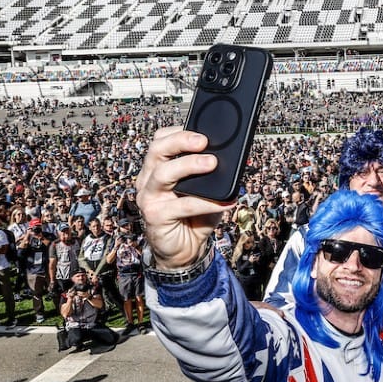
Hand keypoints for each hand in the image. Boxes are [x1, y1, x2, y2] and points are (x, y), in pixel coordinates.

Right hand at [135, 126, 232, 269]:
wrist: (184, 250)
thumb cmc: (193, 215)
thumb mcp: (205, 189)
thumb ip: (211, 173)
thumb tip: (234, 155)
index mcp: (157, 167)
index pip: (160, 140)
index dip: (178, 131)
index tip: (201, 130)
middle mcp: (148, 179)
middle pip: (157, 150)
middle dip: (181, 141)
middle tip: (204, 142)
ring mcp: (149, 197)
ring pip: (163, 173)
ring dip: (189, 165)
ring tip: (212, 163)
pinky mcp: (155, 217)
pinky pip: (181, 205)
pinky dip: (205, 202)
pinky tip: (224, 202)